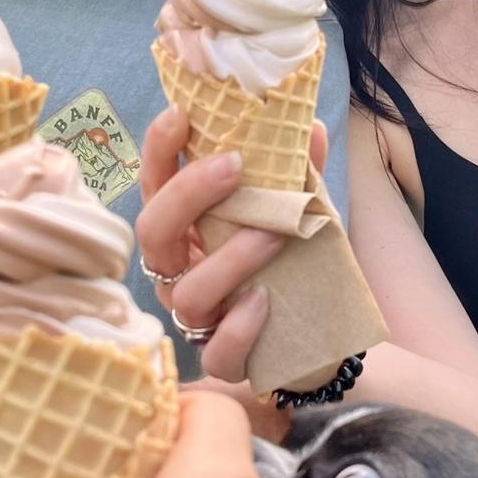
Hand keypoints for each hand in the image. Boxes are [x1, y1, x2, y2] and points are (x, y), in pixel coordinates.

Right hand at [136, 109, 325, 382]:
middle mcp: (179, 273)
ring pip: (188, 293)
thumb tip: (307, 127)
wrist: (324, 340)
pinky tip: (264, 303)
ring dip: (228, 259)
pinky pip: (218, 352)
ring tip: (273, 235)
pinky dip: (238, 327)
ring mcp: (198, 321)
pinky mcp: (225, 363)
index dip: (158, 150)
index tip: (180, 114)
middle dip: (187, 194)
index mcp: (186, 231)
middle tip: (234, 164)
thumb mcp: (297, 213)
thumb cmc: (293, 266)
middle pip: (153, 233)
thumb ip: (299, 173)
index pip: (156, 186)